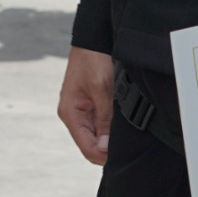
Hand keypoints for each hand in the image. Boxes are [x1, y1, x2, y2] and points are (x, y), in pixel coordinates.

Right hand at [58, 46, 113, 164]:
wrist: (94, 42)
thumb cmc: (93, 60)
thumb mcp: (101, 89)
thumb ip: (103, 120)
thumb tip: (105, 147)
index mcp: (70, 113)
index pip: (87, 148)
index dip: (106, 154)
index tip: (123, 149)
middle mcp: (73, 115)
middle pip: (93, 146)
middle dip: (109, 146)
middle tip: (127, 137)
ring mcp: (82, 112)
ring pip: (99, 137)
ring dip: (111, 135)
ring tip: (123, 123)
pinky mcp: (90, 107)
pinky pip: (101, 126)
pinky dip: (111, 126)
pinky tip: (120, 118)